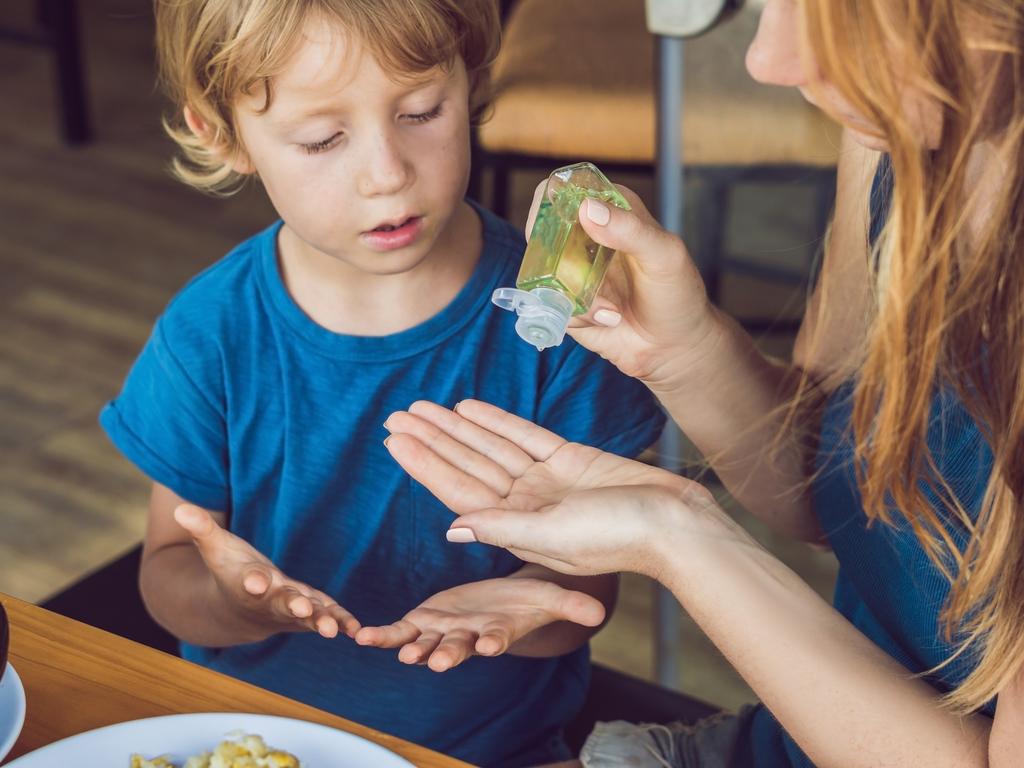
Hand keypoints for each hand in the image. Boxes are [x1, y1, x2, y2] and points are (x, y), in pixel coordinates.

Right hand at [173, 504, 360, 640]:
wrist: (239, 610)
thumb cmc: (230, 572)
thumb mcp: (216, 547)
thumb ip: (201, 529)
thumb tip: (179, 509)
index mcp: (247, 584)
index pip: (248, 582)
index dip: (252, 580)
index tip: (255, 581)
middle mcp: (270, 601)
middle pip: (281, 604)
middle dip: (291, 606)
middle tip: (302, 609)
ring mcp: (292, 609)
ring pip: (307, 616)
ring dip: (320, 621)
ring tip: (332, 629)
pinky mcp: (311, 610)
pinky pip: (327, 616)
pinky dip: (341, 622)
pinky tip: (355, 629)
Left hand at [353, 576, 604, 671]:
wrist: (501, 601)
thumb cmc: (527, 601)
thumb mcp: (550, 597)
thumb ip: (570, 604)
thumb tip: (599, 612)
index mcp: (498, 631)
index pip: (498, 638)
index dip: (494, 641)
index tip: (491, 645)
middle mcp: (469, 637)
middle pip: (460, 647)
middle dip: (450, 655)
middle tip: (442, 663)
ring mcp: (444, 632)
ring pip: (426, 644)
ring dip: (414, 650)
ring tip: (402, 655)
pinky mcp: (424, 621)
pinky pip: (400, 632)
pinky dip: (382, 636)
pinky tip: (362, 636)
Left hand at [384, 400, 717, 578]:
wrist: (675, 524)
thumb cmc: (620, 537)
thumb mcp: (556, 537)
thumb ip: (504, 529)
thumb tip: (452, 529)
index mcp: (517, 526)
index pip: (459, 489)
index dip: (426, 464)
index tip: (396, 441)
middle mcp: (525, 502)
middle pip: (468, 464)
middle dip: (433, 439)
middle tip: (397, 415)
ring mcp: (546, 480)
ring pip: (491, 446)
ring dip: (458, 426)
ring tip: (424, 406)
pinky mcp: (570, 459)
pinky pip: (524, 435)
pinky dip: (497, 421)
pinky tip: (469, 407)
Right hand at [524, 181, 718, 391]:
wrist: (675, 348)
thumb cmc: (678, 295)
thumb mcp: (664, 257)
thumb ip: (631, 230)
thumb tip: (587, 208)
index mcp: (610, 211)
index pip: (565, 191)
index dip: (550, 203)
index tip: (558, 230)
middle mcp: (585, 238)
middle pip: (541, 232)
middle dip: (558, 261)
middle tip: (584, 280)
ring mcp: (573, 272)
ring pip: (544, 274)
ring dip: (577, 296)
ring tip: (612, 310)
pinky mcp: (566, 303)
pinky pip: (551, 305)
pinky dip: (579, 317)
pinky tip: (609, 320)